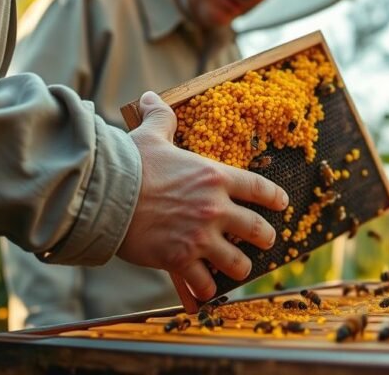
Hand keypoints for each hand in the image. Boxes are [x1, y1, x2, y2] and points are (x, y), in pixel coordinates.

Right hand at [117, 91, 288, 299]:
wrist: (105, 193)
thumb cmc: (130, 162)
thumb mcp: (150, 135)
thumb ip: (160, 118)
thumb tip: (151, 98)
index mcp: (215, 176)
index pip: (259, 188)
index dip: (275, 198)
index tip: (282, 204)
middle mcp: (216, 208)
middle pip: (258, 230)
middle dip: (266, 238)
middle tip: (265, 241)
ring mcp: (201, 236)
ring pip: (238, 262)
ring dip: (240, 268)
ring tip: (239, 269)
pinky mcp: (180, 260)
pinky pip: (204, 283)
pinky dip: (206, 290)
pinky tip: (206, 291)